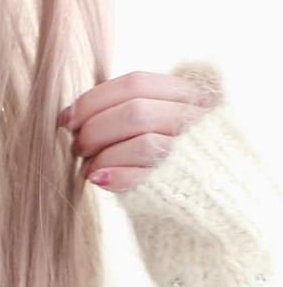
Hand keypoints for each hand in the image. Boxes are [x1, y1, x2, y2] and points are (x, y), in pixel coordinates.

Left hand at [59, 69, 220, 194]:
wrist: (218, 202)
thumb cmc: (178, 158)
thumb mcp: (165, 122)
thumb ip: (131, 109)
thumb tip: (72, 116)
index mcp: (194, 94)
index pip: (136, 84)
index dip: (95, 99)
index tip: (67, 118)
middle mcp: (202, 119)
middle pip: (136, 111)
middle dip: (96, 129)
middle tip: (77, 146)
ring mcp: (201, 152)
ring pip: (143, 142)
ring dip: (103, 155)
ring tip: (88, 168)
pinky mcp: (192, 185)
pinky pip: (146, 176)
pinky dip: (115, 175)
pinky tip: (99, 179)